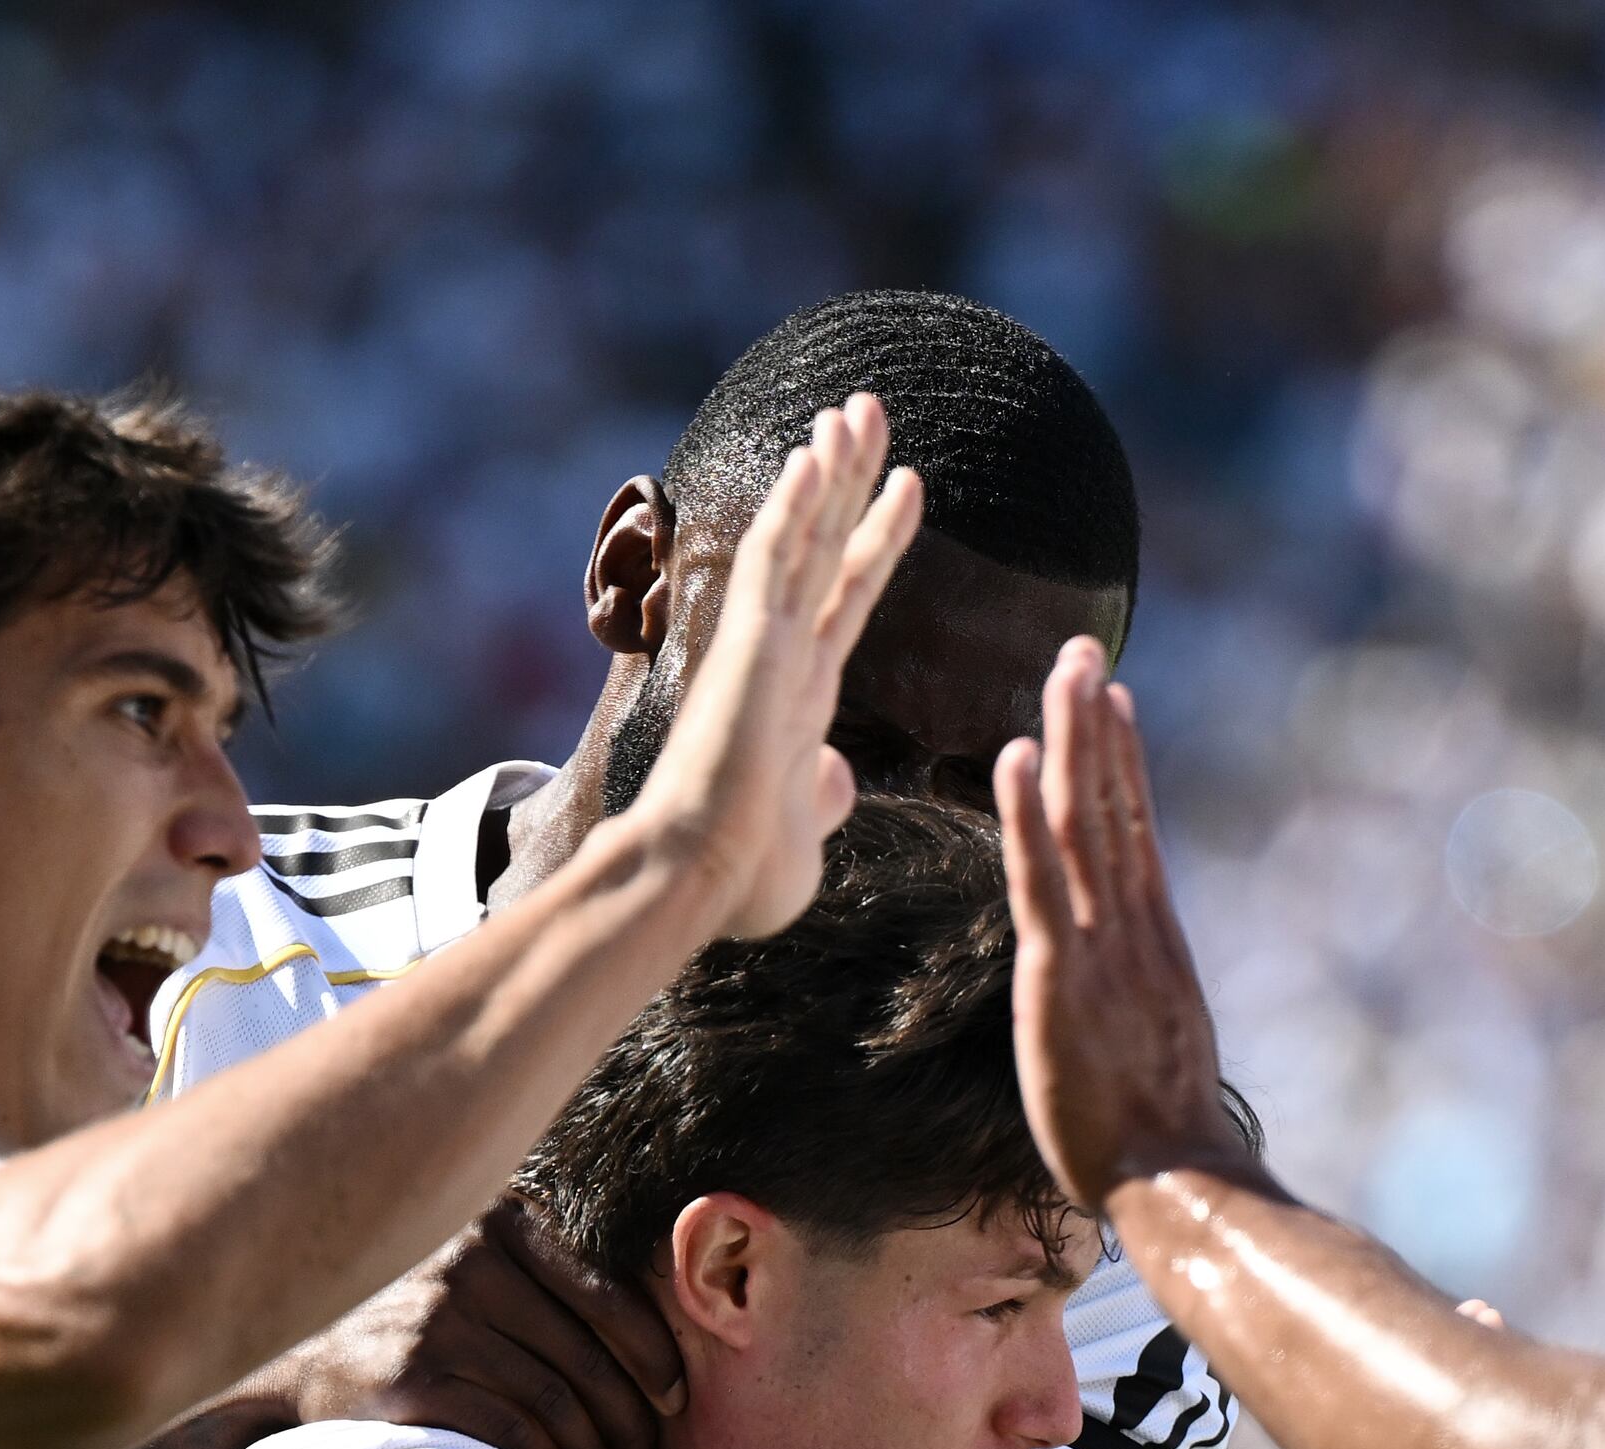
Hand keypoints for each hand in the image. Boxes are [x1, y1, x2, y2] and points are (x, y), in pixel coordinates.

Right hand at [273, 1198, 682, 1448]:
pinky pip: (512, 1431)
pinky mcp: (412, 1379)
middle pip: (586, 1359)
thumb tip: (658, 1354)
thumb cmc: (413, 1328)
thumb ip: (545, 1285)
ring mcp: (436, 1319)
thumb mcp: (474, 1275)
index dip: (654, 1355)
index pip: (605, 1295)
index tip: (676, 1399)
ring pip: (556, 1402)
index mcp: (499, 1226)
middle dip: (630, 1423)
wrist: (300, 1364)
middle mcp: (468, 1262)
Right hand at [633, 395, 922, 944]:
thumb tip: (836, 776)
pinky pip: (774, 561)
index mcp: (800, 695)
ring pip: (801, 536)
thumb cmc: (738, 882)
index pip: (848, 595)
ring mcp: (762, 646)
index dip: (878, 538)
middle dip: (851, 477)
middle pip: (825, 544)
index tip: (910, 486)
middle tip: (871, 410)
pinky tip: (813, 453)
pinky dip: (793, 506)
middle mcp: (782, 657)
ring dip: (829, 470)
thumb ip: (820, 799)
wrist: (695, 885)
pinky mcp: (747, 647)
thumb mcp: (804, 840)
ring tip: (857, 407)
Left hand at [998, 635, 1249, 1206]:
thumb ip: (1145, 1017)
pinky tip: (1021, 753)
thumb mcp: (1158, 1062)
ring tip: (1065, 667)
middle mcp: (1133, 931)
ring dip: (1072, 738)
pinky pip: (1041, 878)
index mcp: (1156, 947)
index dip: (1122, 762)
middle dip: (1097, 724)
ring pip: (1085, 822)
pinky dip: (1030, 813)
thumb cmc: (1167, 1148)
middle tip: (1082, 652)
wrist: (1178, 1182)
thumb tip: (1140, 1014)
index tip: (1112, 702)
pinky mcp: (1061, 976)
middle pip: (1113, 806)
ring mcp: (1101, 947)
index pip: (1134, 834)